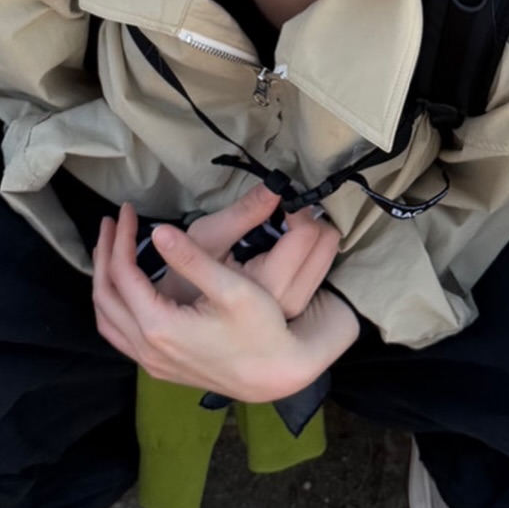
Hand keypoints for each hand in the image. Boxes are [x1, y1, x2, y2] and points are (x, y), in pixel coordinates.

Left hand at [93, 201, 359, 399]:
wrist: (275, 375)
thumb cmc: (260, 328)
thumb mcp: (232, 288)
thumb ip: (191, 260)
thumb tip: (158, 231)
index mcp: (159, 326)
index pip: (123, 273)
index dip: (122, 238)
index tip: (129, 210)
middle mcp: (147, 348)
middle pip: (105, 296)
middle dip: (104, 255)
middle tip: (112, 223)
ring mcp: (151, 363)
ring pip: (106, 320)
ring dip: (104, 281)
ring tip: (111, 250)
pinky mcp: (159, 368)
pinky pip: (119, 335)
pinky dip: (114, 306)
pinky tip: (126, 289)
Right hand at [158, 182, 340, 318]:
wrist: (180, 321)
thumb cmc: (187, 276)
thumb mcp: (209, 236)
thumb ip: (245, 213)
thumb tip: (276, 186)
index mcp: (266, 284)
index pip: (305, 235)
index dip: (297, 207)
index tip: (280, 198)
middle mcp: (288, 300)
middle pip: (326, 244)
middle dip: (311, 218)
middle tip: (286, 209)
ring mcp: (295, 307)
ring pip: (327, 257)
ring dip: (313, 233)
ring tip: (285, 224)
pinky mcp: (295, 308)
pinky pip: (318, 270)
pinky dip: (310, 250)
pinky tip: (286, 245)